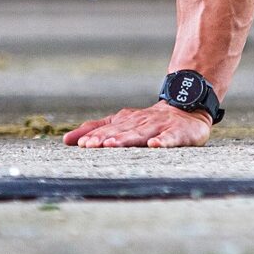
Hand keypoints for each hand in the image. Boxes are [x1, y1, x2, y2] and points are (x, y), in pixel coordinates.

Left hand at [63, 101, 211, 147]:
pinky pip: (170, 138)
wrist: (186, 108)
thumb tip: (67, 140)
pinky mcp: (177, 132)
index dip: (95, 136)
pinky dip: (162, 142)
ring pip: (141, 134)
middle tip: (91, 145)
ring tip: (112, 145)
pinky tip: (154, 146)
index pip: (108, 129)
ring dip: (126, 139)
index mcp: (126, 121)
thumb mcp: (121, 123)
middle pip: (121, 132)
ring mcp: (159, 127)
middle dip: (106, 138)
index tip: (81, 144)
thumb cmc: (148, 121)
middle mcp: (140, 123)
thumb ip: (95, 130)